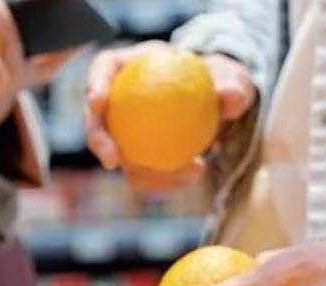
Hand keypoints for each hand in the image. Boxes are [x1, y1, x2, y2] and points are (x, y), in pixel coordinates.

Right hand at [85, 42, 256, 191]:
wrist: (214, 103)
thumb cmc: (216, 81)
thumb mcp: (230, 77)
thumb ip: (231, 84)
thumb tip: (230, 97)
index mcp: (128, 67)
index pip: (103, 70)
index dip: (94, 85)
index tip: (98, 103)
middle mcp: (117, 100)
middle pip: (96, 120)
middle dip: (98, 141)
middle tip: (113, 160)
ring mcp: (122, 132)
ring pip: (116, 155)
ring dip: (139, 171)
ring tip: (179, 172)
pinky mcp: (134, 155)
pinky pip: (142, 171)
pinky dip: (164, 177)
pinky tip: (194, 174)